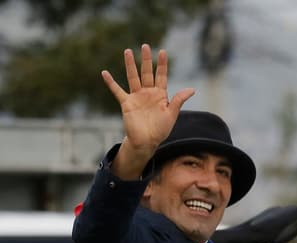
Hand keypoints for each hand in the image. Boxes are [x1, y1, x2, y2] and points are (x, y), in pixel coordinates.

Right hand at [101, 44, 194, 177]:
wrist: (146, 142)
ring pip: (133, 77)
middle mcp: (147, 93)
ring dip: (130, 65)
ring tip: (128, 51)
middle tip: (145, 46)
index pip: (161, 75)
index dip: (162, 64)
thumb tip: (192, 89)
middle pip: (146, 72)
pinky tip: (104, 73)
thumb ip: (179, 100)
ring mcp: (136, 97)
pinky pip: (117, 91)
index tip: (163, 51)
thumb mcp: (171, 114)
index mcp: (160, 94)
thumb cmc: (160, 130)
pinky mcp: (126, 103)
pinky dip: (111, 83)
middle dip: (146, 59)